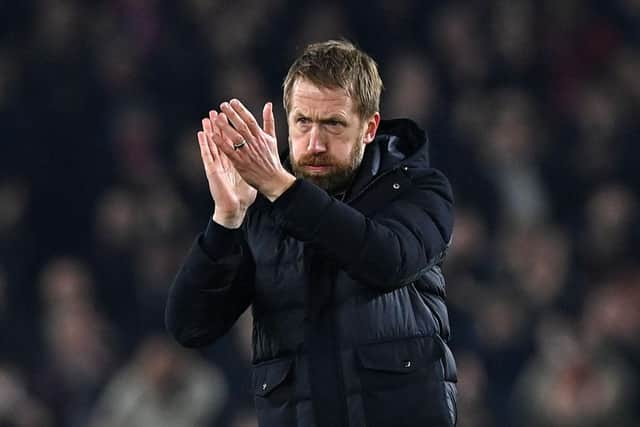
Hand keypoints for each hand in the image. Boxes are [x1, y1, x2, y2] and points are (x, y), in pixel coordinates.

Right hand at [198, 110, 256, 227]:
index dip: (229, 129)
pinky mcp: (212, 171)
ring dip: (209, 131)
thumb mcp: (251, 173)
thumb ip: (254, 161)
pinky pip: (207, 155)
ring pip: (212, 144)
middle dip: (218, 126)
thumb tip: (261, 154)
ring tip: (206, 118)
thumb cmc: (243, 193)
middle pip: (220, 141)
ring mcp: (217, 165)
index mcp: (233, 161)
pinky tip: (201, 134)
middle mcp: (224, 161)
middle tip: (215, 111)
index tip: (229, 116)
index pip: (230, 142)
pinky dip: (204, 144)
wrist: (236, 207)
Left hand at [210, 99, 295, 201]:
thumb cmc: (271, 158)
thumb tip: (268, 104)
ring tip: (217, 118)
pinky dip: (222, 143)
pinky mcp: (241, 163)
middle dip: (232, 115)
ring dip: (226, 127)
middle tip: (222, 105)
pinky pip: (229, 151)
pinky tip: (213, 136)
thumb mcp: (272, 138)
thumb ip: (269, 121)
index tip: (232, 101)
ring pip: (235, 137)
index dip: (241, 110)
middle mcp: (254, 143)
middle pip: (242, 126)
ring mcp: (247, 153)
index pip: (250, 120)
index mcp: (261, 136)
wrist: (273, 179)